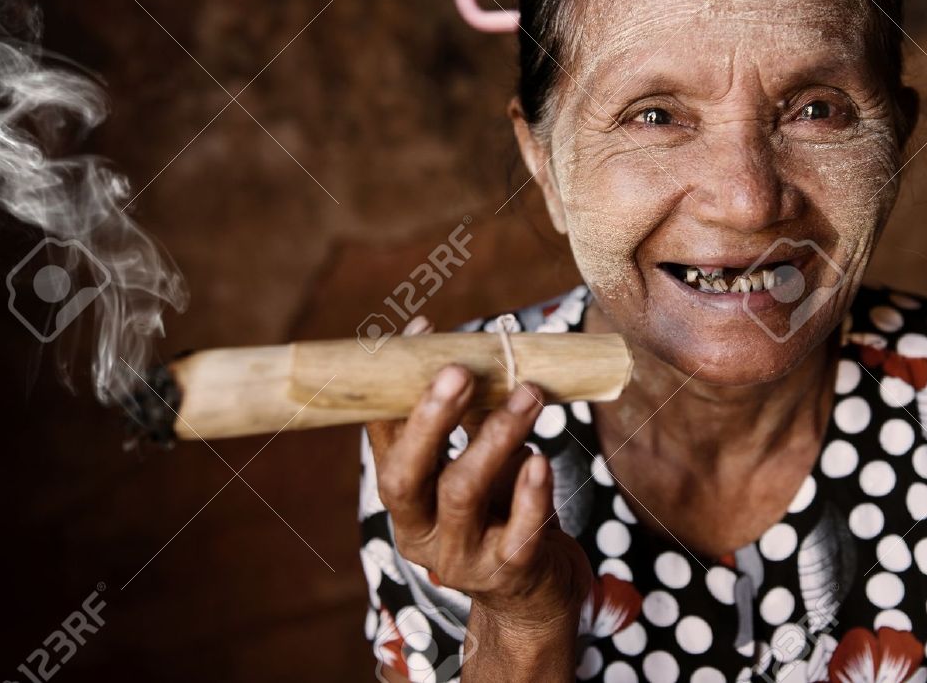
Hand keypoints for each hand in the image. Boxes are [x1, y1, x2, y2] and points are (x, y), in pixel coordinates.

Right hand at [365, 316, 592, 634]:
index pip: (385, 438)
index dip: (397, 385)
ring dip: (495, 436)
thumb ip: (471, 421)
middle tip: (459, 369)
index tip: (420, 330)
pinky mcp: (508, 572)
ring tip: (529, 394)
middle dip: (430, 419)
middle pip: (405, 475)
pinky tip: (541, 459)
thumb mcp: (477, 467)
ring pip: (462, 493)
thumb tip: (475, 350)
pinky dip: (529, 492)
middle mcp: (419, 531)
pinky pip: (517, 531)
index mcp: (403, 499)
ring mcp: (461, 556)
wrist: (534, 596)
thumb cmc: (500, 516)